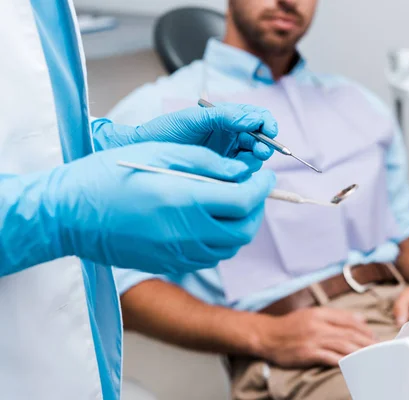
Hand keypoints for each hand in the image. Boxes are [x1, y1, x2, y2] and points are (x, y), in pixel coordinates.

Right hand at [49, 142, 274, 273]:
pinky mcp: (168, 263)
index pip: (245, 201)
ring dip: (241, 226)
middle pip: (244, 229)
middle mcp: (188, 233)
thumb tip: (240, 171)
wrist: (69, 214)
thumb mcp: (159, 153)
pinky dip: (221, 240)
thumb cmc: (108, 175)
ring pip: (230, 247)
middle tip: (254, 190)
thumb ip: (206, 163)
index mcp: (187, 201)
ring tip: (234, 204)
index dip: (262, 188)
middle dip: (258, 208)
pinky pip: (209, 257)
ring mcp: (178, 253)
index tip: (265, 176)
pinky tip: (210, 221)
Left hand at [92, 103, 277, 171]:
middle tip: (261, 151)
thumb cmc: (166, 131)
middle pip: (259, 140)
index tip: (270, 130)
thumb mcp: (195, 119)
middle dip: (264, 144)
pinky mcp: (221, 173)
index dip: (266, 123)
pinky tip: (236, 175)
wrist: (144, 153)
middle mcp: (231, 137)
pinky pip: (240, 174)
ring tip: (245, 164)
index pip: (256, 118)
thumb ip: (225, 116)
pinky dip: (243, 175)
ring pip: (253, 158)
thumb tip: (254, 117)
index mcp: (227, 119)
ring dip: (254, 160)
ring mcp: (227, 156)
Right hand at [256, 308, 376, 367]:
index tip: (376, 337)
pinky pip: (330, 358)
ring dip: (361, 353)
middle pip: (350, 334)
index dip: (365, 329)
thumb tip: (361, 318)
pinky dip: (344, 362)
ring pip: (343, 346)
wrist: (267, 336)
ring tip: (374, 358)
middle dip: (368, 342)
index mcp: (321, 314)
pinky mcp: (308, 353)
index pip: (349, 320)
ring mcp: (314, 340)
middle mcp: (319, 325)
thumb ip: (336, 315)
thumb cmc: (290, 325)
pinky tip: (354, 366)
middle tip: (381, 350)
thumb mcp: (312, 314)